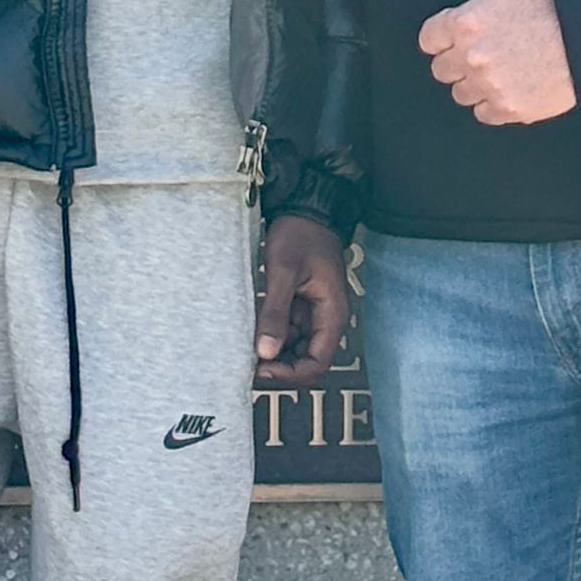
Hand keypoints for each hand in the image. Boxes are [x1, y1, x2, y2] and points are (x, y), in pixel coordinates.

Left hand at [255, 214, 348, 387]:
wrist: (305, 207)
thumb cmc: (300, 233)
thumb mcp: (283, 271)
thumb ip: (275, 312)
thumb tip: (265, 352)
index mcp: (332, 313)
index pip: (318, 363)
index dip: (291, 373)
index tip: (263, 370)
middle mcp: (326, 318)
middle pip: (306, 359)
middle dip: (280, 364)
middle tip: (250, 360)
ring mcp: (313, 311)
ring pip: (294, 346)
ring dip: (273, 348)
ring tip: (248, 342)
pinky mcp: (300, 303)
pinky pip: (287, 328)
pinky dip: (271, 331)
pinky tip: (254, 325)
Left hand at [418, 0, 576, 125]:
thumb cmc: (547, 0)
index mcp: (465, 21)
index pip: (428, 38)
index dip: (444, 33)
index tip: (464, 29)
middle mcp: (472, 56)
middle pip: (441, 68)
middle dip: (458, 58)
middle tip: (486, 46)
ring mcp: (490, 85)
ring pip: (460, 93)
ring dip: (474, 82)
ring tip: (500, 64)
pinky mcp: (508, 109)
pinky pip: (483, 113)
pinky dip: (494, 103)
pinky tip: (512, 82)